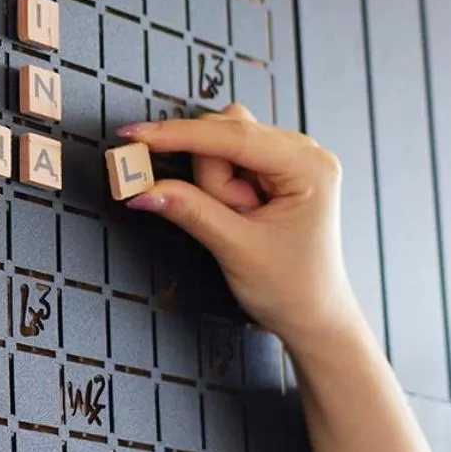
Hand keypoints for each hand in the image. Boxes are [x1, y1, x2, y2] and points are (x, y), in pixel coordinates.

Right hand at [115, 105, 365, 354]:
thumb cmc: (295, 288)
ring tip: (239, 221)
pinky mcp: (273, 171)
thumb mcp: (237, 249)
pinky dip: (220, 187)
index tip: (137, 136)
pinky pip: (227, 161)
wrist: (313, 316)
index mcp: (308, 166)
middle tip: (224, 219)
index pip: (233, 135)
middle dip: (209, 179)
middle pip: (224, 136)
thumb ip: (190, 211)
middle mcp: (304, 153)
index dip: (179, 135)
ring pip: (221, 148)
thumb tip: (144, 188)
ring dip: (215, 185)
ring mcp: (288, 160)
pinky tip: (238, 212)